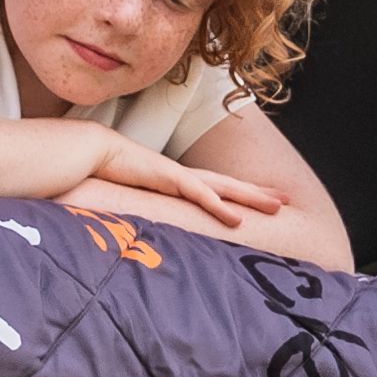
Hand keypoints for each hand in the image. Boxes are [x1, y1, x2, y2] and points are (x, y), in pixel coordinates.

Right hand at [72, 132, 290, 229]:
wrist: (90, 151)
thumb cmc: (108, 173)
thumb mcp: (134, 195)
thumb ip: (146, 207)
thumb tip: (151, 225)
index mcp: (178, 180)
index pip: (216, 187)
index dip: (240, 193)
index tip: (262, 199)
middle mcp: (184, 176)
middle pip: (229, 185)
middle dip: (258, 192)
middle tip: (286, 199)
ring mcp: (179, 176)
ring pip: (224, 187)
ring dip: (251, 197)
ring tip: (277, 207)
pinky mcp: (169, 179)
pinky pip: (200, 194)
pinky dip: (220, 206)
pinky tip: (238, 218)